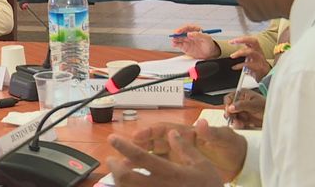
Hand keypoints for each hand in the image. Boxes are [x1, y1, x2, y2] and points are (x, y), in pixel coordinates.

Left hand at [107, 129, 223, 186]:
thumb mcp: (203, 165)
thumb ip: (186, 148)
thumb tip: (172, 133)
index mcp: (172, 173)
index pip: (142, 158)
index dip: (124, 147)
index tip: (112, 138)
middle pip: (127, 178)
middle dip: (115, 168)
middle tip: (111, 160)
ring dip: (118, 181)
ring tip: (117, 173)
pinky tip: (127, 185)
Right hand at [130, 120, 246, 181]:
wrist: (240, 161)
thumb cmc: (232, 146)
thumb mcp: (225, 139)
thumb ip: (212, 133)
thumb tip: (202, 124)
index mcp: (188, 133)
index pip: (164, 130)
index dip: (149, 131)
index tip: (137, 136)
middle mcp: (179, 143)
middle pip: (153, 142)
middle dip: (137, 145)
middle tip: (121, 149)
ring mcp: (178, 156)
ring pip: (152, 156)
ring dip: (138, 159)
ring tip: (123, 166)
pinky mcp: (179, 168)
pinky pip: (159, 168)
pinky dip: (147, 171)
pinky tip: (137, 178)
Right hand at [171, 24, 220, 58]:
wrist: (209, 53)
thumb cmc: (209, 44)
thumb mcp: (206, 38)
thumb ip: (199, 35)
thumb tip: (189, 34)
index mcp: (194, 30)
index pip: (187, 27)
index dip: (182, 28)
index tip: (179, 31)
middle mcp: (189, 34)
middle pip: (181, 32)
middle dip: (177, 33)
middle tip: (175, 35)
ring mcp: (186, 40)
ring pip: (178, 38)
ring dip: (175, 38)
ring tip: (174, 40)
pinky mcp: (184, 47)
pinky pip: (178, 44)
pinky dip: (175, 44)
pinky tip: (174, 44)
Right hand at [224, 89, 265, 128]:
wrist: (275, 117)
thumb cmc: (266, 106)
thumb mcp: (254, 104)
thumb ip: (241, 105)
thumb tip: (231, 107)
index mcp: (242, 95)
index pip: (229, 98)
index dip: (228, 104)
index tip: (229, 110)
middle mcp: (240, 103)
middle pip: (228, 108)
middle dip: (230, 114)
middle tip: (232, 118)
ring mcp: (241, 111)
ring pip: (232, 116)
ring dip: (234, 120)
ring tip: (239, 123)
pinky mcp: (243, 119)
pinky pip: (236, 122)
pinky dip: (237, 125)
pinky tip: (241, 125)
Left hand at [229, 36, 271, 81]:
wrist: (265, 74)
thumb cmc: (257, 63)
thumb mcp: (251, 55)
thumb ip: (244, 50)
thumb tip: (232, 47)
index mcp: (256, 48)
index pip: (251, 40)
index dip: (241, 38)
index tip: (231, 41)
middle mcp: (258, 51)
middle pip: (253, 42)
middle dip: (243, 40)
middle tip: (234, 42)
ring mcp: (259, 59)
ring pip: (250, 52)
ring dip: (240, 53)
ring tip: (232, 56)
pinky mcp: (258, 66)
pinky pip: (248, 64)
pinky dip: (239, 65)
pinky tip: (234, 67)